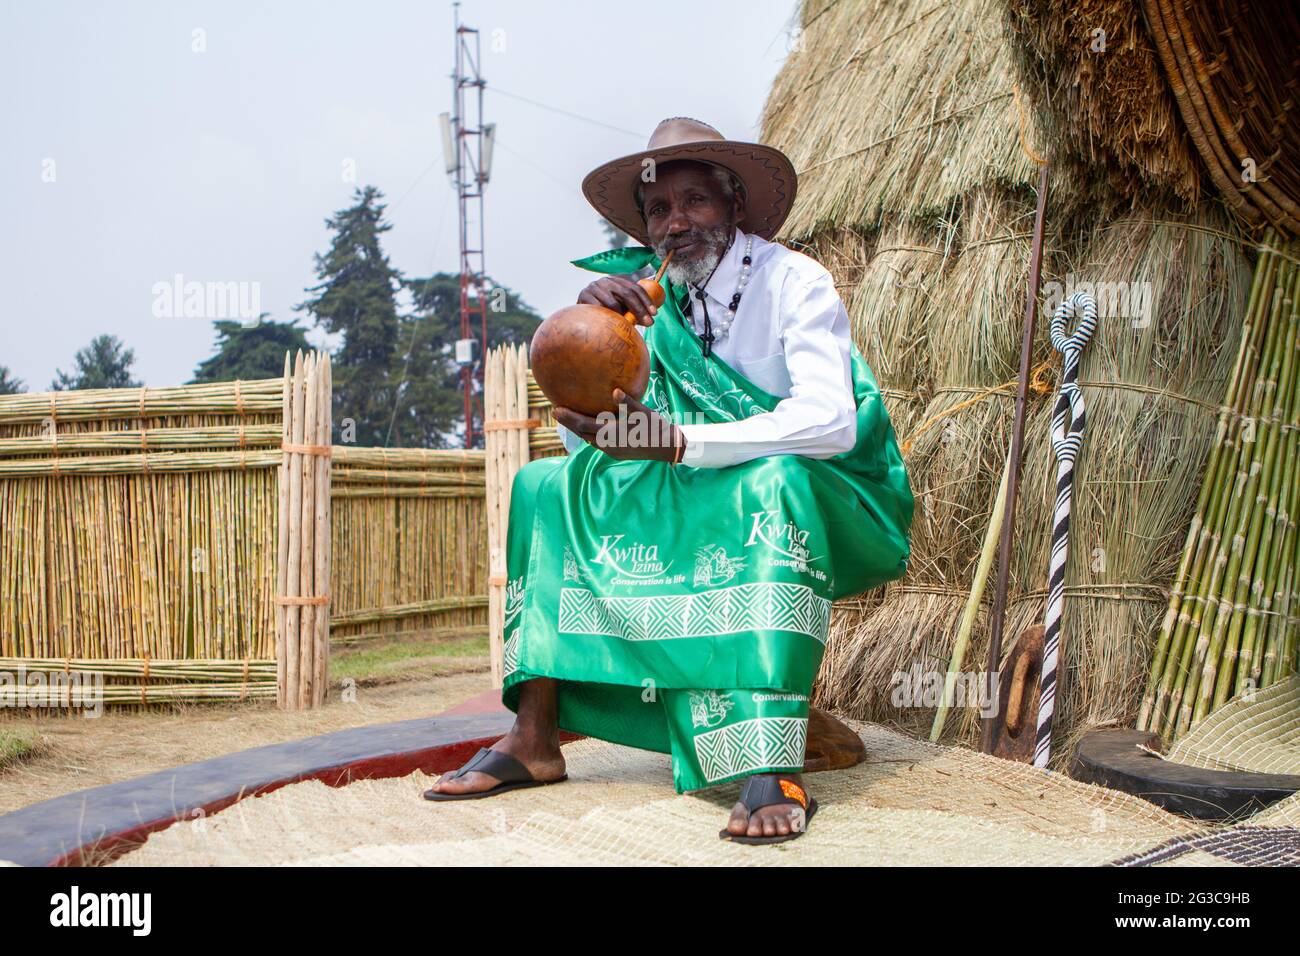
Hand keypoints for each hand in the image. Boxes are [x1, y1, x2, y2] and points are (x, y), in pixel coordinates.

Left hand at [554, 388, 683, 461]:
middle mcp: (608, 445)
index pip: (584, 426)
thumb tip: (615, 391)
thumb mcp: (644, 412)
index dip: (569, 418)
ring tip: (567, 419)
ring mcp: (612, 451)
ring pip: (588, 440)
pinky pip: (597, 443)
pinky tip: (588, 428)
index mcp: (612, 435)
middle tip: (556, 412)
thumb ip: (628, 403)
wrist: (668, 448)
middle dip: (568, 423)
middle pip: (582, 434)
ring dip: (577, 430)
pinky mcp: (617, 453)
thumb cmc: (657, 428)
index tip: (557, 408)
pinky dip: (588, 434)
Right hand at [577, 276, 657, 326]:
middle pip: (627, 293)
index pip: (635, 287)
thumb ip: (631, 311)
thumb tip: (650, 319)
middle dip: (640, 309)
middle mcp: (606, 281)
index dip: (646, 300)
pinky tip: (610, 324)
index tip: (654, 313)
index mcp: (617, 281)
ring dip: (622, 317)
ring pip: (613, 303)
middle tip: (649, 323)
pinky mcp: (583, 296)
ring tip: (626, 326)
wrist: (578, 316)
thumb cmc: (602, 314)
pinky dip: (607, 318)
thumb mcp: (619, 309)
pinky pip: (600, 309)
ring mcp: (594, 287)